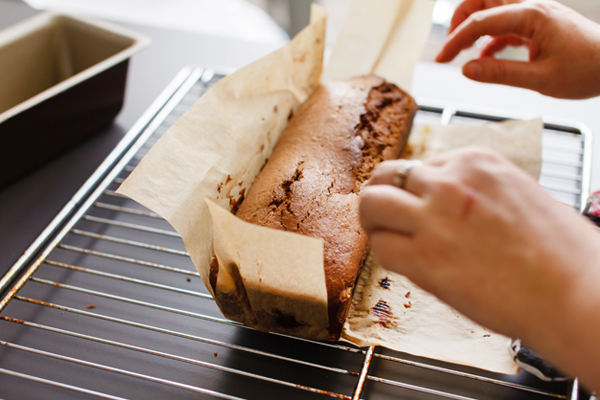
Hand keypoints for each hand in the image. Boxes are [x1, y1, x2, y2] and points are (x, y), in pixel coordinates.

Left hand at [360, 147, 599, 388]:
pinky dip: (385, 255)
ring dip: (373, 221)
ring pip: (372, 204)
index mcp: (476, 161)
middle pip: (386, 174)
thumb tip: (443, 203)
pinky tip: (403, 264)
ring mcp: (434, 218)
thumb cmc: (562, 253)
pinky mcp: (424, 258)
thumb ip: (475, 191)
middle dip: (381, 194)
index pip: (421, 165)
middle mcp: (450, 181)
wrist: (578, 293)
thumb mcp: (518, 194)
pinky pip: (381, 248)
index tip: (418, 206)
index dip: (414, 189)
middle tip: (384, 214)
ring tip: (383, 235)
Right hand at [436, 0, 599, 98]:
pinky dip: (491, 38)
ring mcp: (536, 14)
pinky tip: (486, 57)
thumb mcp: (541, 79)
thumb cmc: (588, 69)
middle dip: (461, 20)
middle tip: (449, 47)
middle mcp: (532, 8)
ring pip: (494, 8)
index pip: (482, 21)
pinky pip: (506, 23)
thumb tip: (467, 70)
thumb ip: (501, 73)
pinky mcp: (539, 25)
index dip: (456, 40)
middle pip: (484, 0)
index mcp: (532, 16)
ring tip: (463, 51)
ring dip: (475, 26)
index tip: (440, 59)